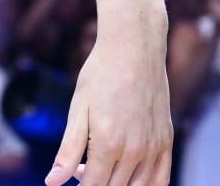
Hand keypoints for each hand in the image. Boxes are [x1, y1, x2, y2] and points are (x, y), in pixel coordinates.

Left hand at [47, 25, 172, 185]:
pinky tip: (129, 177)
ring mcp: (153, 146)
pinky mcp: (166, 140)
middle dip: (94, 183)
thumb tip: (53, 182)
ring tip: (101, 166)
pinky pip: (161, 179)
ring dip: (118, 185)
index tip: (73, 176)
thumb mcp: (77, 110)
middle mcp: (134, 150)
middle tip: (81, 166)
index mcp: (108, 143)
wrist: (133, 47)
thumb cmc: (100, 74)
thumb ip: (68, 151)